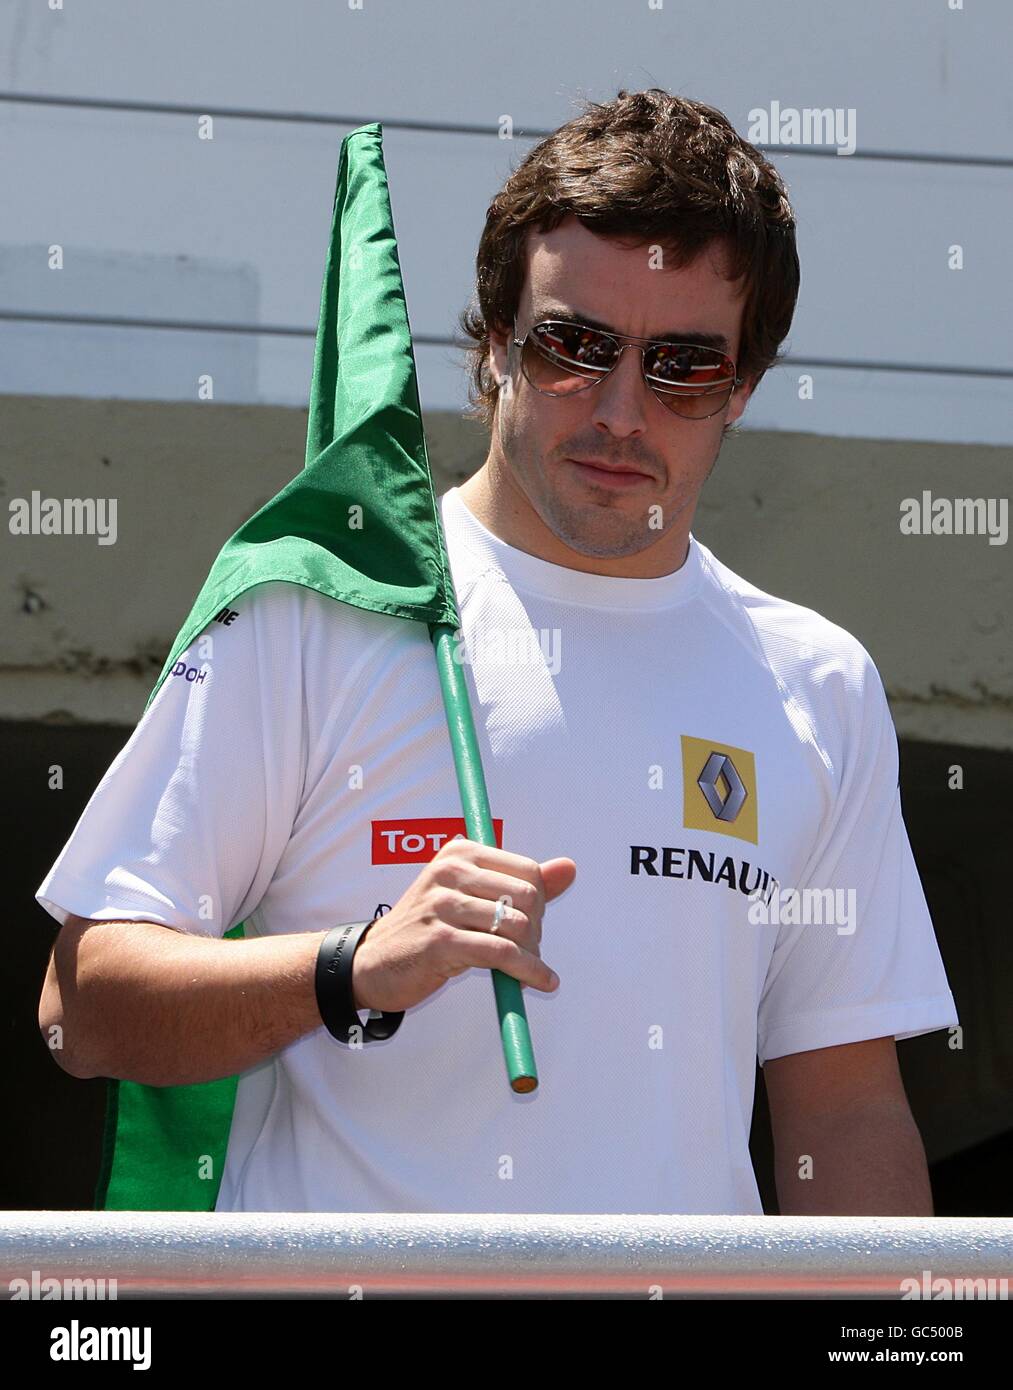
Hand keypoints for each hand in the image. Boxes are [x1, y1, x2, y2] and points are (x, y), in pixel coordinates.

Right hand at [351, 838, 575, 1013]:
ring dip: (531, 954)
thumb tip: (569, 867)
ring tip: (524, 967)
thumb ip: (521, 882)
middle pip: (527, 897)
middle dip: (535, 929)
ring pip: (515, 926)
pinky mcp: (440, 941)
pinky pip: (501, 953)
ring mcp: (443, 905)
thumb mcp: (471, 896)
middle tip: (526, 950)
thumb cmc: (428, 928)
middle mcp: (450, 872)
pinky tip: (540, 981)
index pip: (528, 870)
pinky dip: (527, 970)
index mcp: (460, 853)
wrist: (373, 962)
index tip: (530, 925)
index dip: (539, 903)